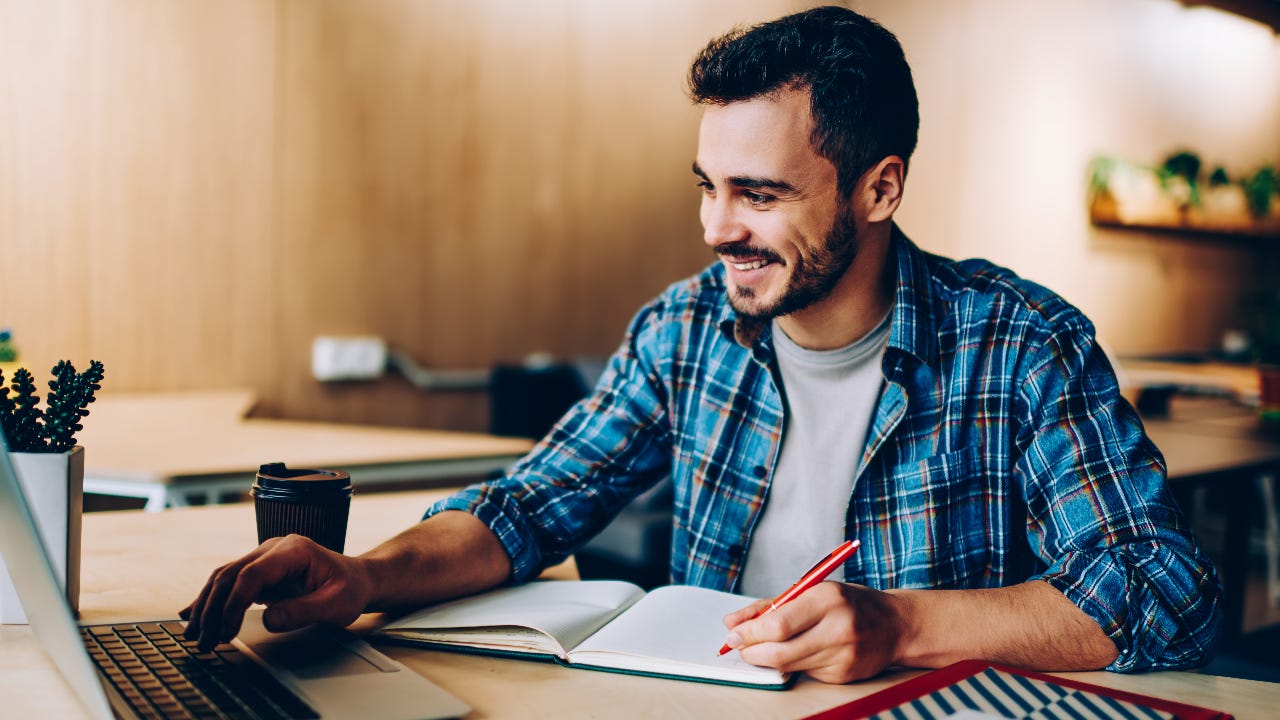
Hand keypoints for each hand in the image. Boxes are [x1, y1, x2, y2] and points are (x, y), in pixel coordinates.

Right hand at [180, 534, 371, 650]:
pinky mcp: (258, 571)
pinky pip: (228, 583)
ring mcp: (264, 558)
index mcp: (294, 550)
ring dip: (206, 607)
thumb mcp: (337, 604)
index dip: (235, 603)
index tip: (227, 631)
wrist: (356, 579)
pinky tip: (190, 614)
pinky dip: (209, 600)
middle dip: (213, 610)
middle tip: (205, 642)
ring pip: (223, 578)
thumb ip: (304, 611)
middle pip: (231, 574)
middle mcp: (274, 548)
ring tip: (194, 636)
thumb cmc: (350, 589)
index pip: (253, 573)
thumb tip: (269, 618)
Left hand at [722, 581, 902, 683]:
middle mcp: (837, 627)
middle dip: (751, 651)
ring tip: (762, 648)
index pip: (778, 624)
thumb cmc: (848, 603)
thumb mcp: (812, 590)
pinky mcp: (843, 675)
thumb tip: (732, 622)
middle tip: (739, 647)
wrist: (895, 625)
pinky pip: (805, 673)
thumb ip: (770, 605)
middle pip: (780, 651)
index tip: (733, 634)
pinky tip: (801, 651)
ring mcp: (842, 655)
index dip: (749, 633)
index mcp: (827, 598)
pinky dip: (794, 664)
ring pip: (788, 665)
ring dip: (767, 659)